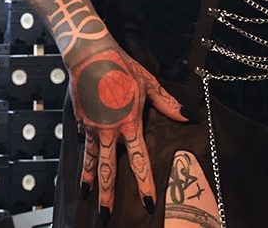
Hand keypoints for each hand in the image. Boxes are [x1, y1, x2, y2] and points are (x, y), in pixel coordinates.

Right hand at [70, 43, 187, 223]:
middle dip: (107, 195)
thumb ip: (166, 104)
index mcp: (129, 123)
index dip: (144, 185)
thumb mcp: (149, 84)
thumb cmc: (122, 66)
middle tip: (106, 215)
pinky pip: (85, 141)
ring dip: (89, 180)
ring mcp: (92, 126)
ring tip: (87, 197)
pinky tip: (84, 165)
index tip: (147, 203)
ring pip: (91, 160)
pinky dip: (85, 154)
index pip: (139, 161)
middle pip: (108, 169)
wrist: (90, 55)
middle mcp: (109, 130)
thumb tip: (186, 116)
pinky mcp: (81, 119)